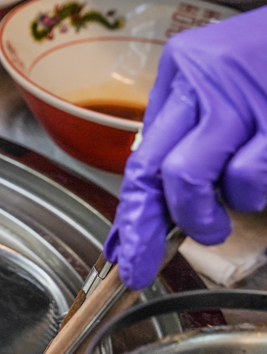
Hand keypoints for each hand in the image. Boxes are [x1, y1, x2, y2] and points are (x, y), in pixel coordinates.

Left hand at [103, 7, 266, 289]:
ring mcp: (244, 98)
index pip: (141, 154)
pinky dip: (252, 193)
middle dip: (148, 228)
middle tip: (148, 260)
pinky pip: (250, 176)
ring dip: (210, 213)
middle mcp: (206, 81)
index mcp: (183, 71)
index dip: (130, 214)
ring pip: (193, 179)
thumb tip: (151, 195)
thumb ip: (186, 128)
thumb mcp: (219, 79)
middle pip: (156, 170)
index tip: (124, 255)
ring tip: (232, 205)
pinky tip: (261, 182)